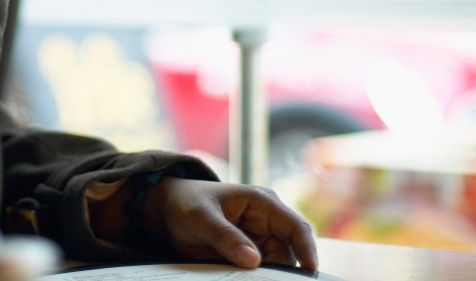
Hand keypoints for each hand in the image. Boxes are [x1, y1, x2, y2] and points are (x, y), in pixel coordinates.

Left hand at [143, 178, 317, 269]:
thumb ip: (225, 236)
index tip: (309, 273)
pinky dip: (253, 280)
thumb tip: (254, 260)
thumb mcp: (201, 218)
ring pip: (275, 267)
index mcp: (262, 202)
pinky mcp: (247, 255)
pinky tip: (241, 280)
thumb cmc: (185, 204)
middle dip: (281, 272)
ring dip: (265, 278)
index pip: (296, 227)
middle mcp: (266, 222)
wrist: (165, 211)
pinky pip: (258, 273)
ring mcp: (258, 240)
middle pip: (288, 254)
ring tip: (243, 278)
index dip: (307, 250)